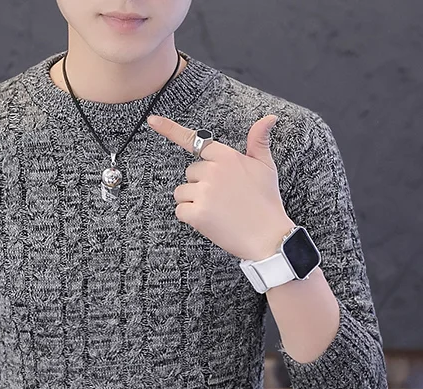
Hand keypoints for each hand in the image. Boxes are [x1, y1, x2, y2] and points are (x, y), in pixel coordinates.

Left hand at [146, 113, 294, 261]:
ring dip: (193, 202)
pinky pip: (180, 210)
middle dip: (200, 184)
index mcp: (227, 156)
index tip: (153, 120)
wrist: (268, 236)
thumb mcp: (266, 166)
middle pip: (189, 172)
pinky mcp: (197, 213)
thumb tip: (269, 117)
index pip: (196, 141)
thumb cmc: (266, 202)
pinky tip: (209, 221)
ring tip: (216, 210)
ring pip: (181, 192)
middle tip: (222, 198)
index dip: (172, 130)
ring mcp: (204, 192)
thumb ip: (259, 140)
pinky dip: (190, 218)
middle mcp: (213, 171)